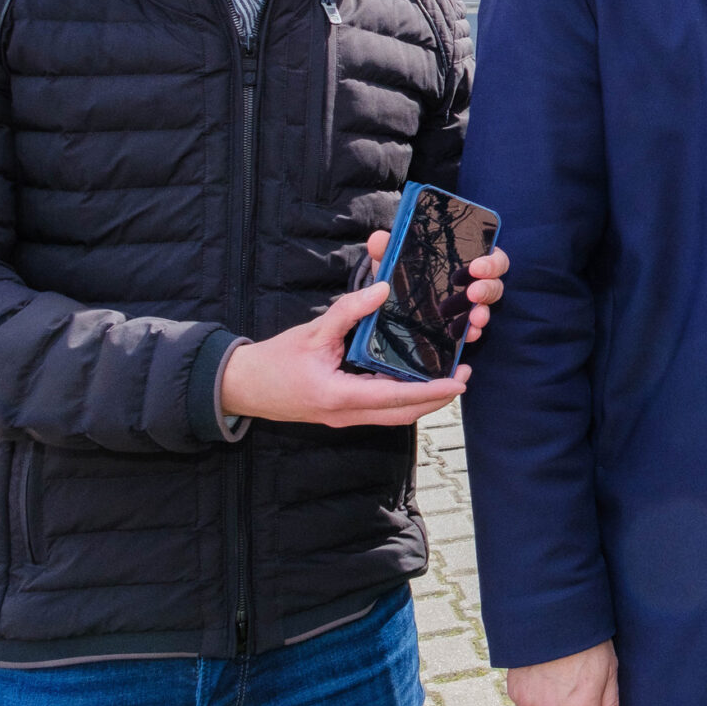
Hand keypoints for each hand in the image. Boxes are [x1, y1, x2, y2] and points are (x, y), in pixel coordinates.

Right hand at [216, 231, 508, 426]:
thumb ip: (348, 311)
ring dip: (423, 400)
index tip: (459, 382)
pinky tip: (415, 379)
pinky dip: (403, 398)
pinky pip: (380, 410)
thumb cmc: (274, 361)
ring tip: (448, 377)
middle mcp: (346, 414)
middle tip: (464, 376)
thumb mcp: (312, 331)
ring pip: (394, 416)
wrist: (242, 387)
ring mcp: (344, 418)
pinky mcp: (342, 413)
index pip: (395, 398)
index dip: (431, 391)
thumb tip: (382, 288)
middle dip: (437, 399)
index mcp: (339, 396)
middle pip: (403, 414)